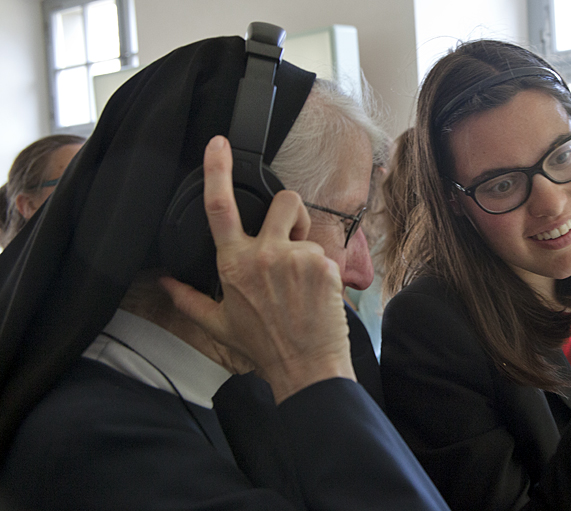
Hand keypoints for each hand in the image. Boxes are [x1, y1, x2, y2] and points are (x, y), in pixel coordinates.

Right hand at [161, 136, 354, 402]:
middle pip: (284, 200)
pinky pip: (325, 251)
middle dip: (290, 212)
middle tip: (291, 239)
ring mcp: (296, 258)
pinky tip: (317, 294)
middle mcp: (264, 254)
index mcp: (234, 263)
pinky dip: (323, 269)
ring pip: (308, 228)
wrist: (305, 366)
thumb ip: (187, 299)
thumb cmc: (263, 346)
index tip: (218, 144)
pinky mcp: (324, 265)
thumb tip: (165, 282)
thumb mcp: (218, 324)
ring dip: (306, 244)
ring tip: (302, 280)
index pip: (220, 207)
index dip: (218, 170)